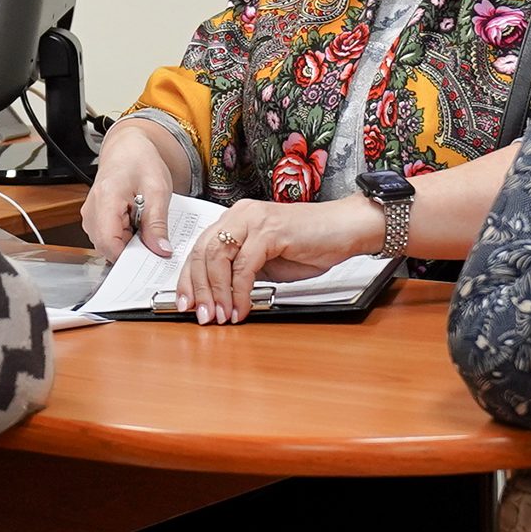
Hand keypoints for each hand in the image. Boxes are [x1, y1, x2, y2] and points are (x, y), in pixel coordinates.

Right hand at [85, 119, 178, 260]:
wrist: (127, 148)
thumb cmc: (140, 161)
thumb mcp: (157, 189)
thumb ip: (157, 222)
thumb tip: (161, 251)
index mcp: (105, 200)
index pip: (109, 245)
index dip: (131, 257)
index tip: (152, 257)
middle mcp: (91, 211)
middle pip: (109, 249)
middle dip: (133, 250)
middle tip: (155, 237)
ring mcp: (91, 216)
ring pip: (109, 246)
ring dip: (130, 243)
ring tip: (145, 223)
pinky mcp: (95, 219)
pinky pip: (110, 239)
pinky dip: (126, 237)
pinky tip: (138, 223)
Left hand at [175, 196, 381, 323]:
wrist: (345, 229)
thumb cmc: (310, 244)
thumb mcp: (266, 260)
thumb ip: (241, 270)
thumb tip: (219, 296)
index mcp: (235, 219)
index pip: (199, 248)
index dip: (188, 279)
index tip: (184, 303)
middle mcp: (240, 215)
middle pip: (202, 252)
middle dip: (198, 289)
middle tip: (201, 315)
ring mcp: (254, 220)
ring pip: (218, 258)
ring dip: (217, 293)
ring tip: (220, 316)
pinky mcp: (270, 231)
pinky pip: (244, 266)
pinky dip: (239, 292)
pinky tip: (242, 309)